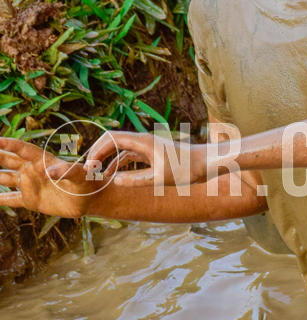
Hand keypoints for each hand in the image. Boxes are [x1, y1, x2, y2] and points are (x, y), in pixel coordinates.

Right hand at [0, 138, 94, 216]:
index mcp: (42, 161)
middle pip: (8, 160)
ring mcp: (31, 185)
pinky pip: (12, 199)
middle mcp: (33, 171)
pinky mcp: (32, 200)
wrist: (91, 198)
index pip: (21, 149)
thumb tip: (49, 172)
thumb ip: (66, 171)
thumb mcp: (80, 175)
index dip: (9, 144)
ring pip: (6, 178)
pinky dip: (1, 199)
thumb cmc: (88, 181)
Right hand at [86, 130, 204, 187]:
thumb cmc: (187, 170)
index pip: (112, 139)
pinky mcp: (153, 153)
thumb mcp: (159, 179)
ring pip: (120, 149)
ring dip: (107, 160)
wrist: (207, 163)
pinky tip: (114, 176)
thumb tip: (113, 181)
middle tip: (87, 171)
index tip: (88, 167)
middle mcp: (143, 140)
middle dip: (98, 153)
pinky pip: (130, 156)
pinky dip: (119, 164)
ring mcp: (148, 146)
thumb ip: (136, 180)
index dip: (97, 151)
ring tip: (97, 176)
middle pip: (113, 141)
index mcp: (143, 141)